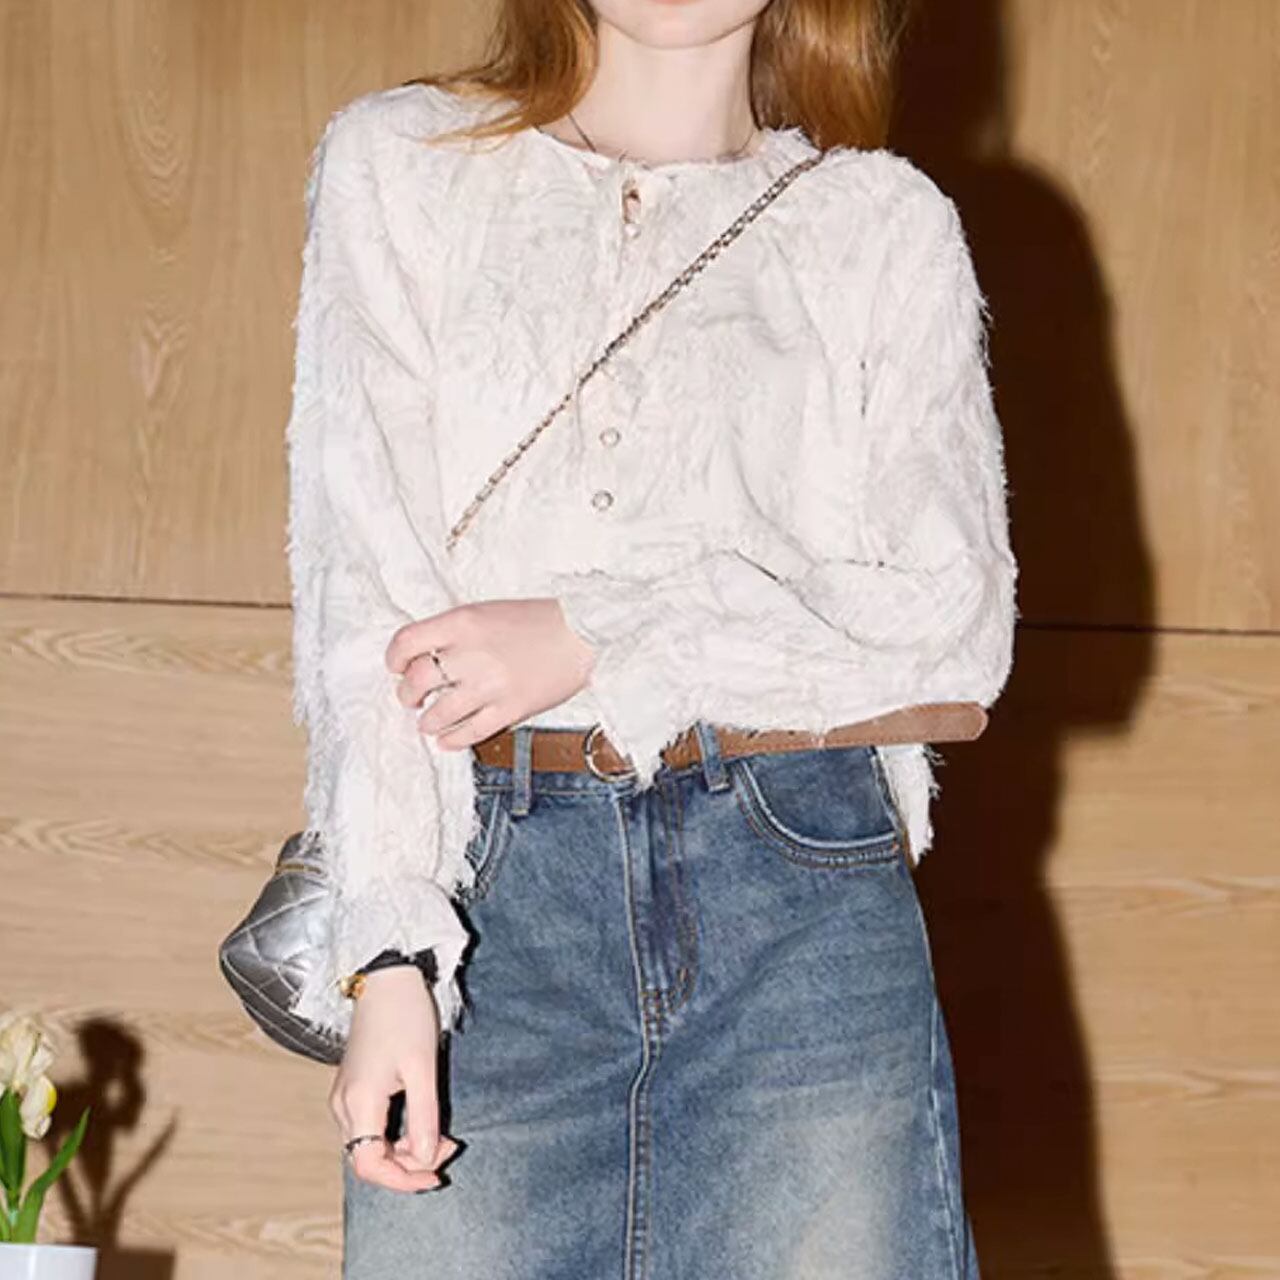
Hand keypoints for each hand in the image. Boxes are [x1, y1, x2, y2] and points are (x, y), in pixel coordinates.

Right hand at [329, 967, 459, 1192]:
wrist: (386, 979)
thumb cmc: (405, 1016)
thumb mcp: (423, 1067)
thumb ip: (425, 1116)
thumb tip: (427, 1158)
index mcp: (359, 1100)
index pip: (369, 1164)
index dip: (401, 1179)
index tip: (435, 1174)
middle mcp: (344, 1104)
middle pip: (368, 1159)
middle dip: (409, 1164)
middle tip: (449, 1148)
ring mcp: (345, 1097)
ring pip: (369, 1146)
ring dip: (404, 1151)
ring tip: (441, 1136)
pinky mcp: (353, 1089)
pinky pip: (370, 1128)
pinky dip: (396, 1135)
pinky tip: (421, 1125)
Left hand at [385, 598, 595, 749]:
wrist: (582, 635)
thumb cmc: (537, 621)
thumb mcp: (487, 612)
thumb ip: (454, 632)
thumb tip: (421, 657)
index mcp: (463, 622)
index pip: (406, 642)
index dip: (394, 659)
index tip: (396, 667)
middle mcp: (472, 654)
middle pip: (416, 681)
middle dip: (407, 694)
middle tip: (411, 697)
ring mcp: (490, 685)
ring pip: (437, 714)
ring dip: (427, 721)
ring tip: (429, 720)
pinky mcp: (510, 710)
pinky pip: (468, 733)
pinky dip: (450, 740)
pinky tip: (446, 739)